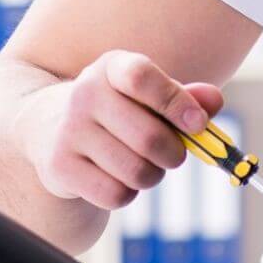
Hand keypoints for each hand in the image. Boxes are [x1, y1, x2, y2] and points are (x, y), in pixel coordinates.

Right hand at [16, 49, 225, 209]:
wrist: (49, 128)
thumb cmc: (118, 110)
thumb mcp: (147, 95)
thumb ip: (185, 96)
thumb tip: (214, 101)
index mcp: (112, 67)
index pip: (143, 77)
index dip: (177, 102)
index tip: (198, 124)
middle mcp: (85, 93)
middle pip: (150, 137)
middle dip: (175, 154)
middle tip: (173, 154)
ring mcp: (69, 130)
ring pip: (137, 171)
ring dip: (153, 175)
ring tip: (143, 164)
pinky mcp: (59, 166)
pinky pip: (116, 195)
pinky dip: (128, 194)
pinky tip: (116, 177)